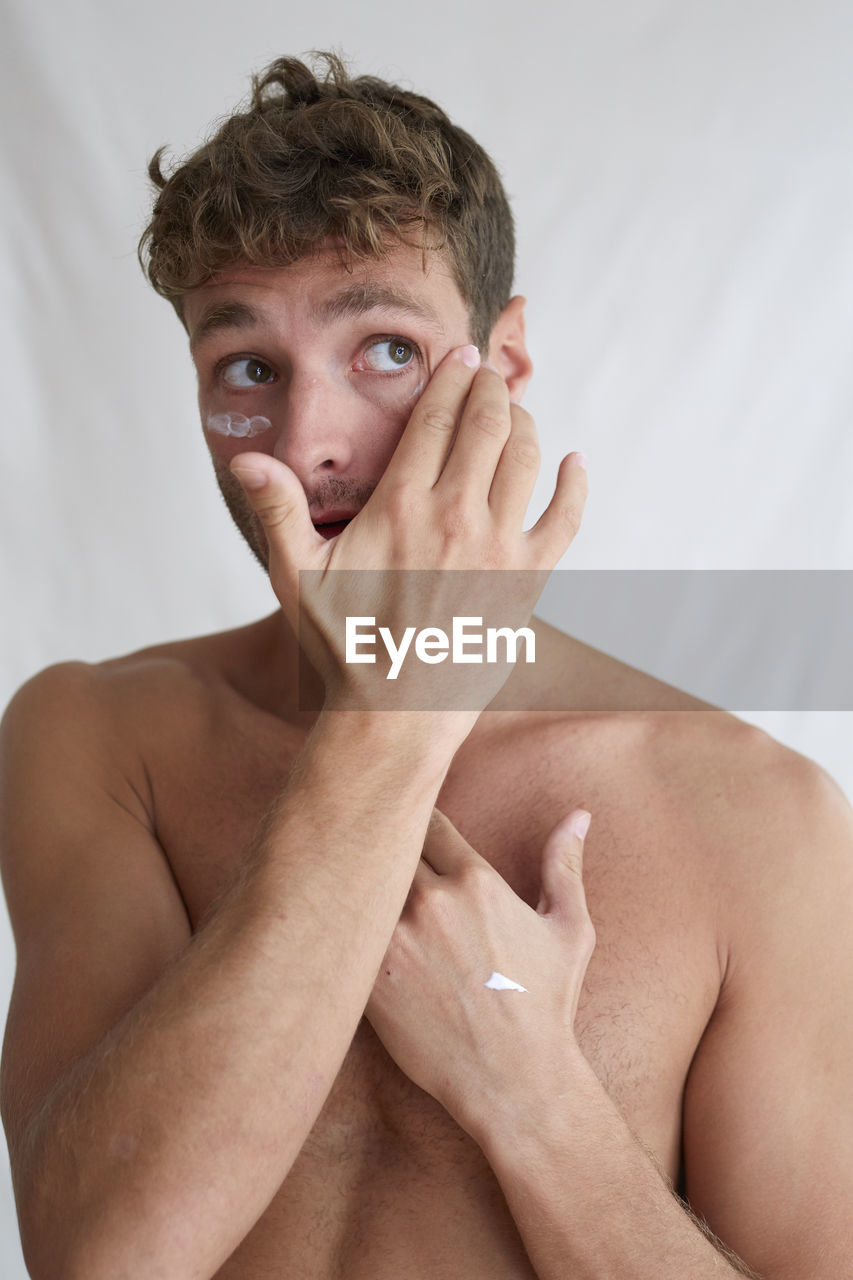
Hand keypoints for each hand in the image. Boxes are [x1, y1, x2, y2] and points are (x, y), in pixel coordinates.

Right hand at [229, 347, 586, 714]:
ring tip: (514, 410)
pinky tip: (575, 462)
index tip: (459, 355)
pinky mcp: (528, 580)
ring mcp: (499, 547)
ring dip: (524, 422)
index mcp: (400, 506)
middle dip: (489, 387)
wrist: (395, 712)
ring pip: (525, 458)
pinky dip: (575, 484)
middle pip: (486, 424)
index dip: (451, 378)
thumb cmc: (343, 646)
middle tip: (487, 372)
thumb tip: (245, 458)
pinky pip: (566, 519)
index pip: (436, 418)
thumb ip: (278, 511)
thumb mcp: (297, 577)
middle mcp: (456, 517)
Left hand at [365, 808, 595, 1139]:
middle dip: (386, 848)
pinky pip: (343, 934)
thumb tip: (579, 815)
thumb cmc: (546, 1005)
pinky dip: (343, 927)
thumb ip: (564, 865)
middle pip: (387, 845)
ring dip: (359, 885)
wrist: (515, 1083)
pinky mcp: (370, 979)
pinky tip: (342, 933)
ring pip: (360, 885)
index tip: (411, 832)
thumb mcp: (568, 929)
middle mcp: (432, 902)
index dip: (416, 823)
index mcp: (476, 882)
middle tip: (375, 852)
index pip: (427, 822)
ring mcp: (396, 940)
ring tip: (349, 887)